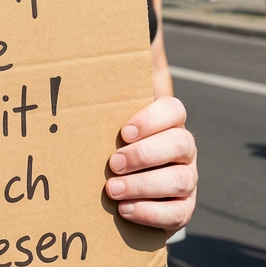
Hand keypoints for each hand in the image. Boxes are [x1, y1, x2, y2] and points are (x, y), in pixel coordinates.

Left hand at [105, 96, 196, 231]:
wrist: (121, 192)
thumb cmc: (109, 149)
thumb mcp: (107, 127)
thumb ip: (103, 106)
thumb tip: (77, 54)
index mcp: (168, 124)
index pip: (173, 111)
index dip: (151, 120)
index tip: (124, 132)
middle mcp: (183, 149)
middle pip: (179, 144)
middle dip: (144, 155)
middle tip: (113, 164)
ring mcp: (187, 179)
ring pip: (180, 179)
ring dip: (143, 185)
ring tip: (112, 190)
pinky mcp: (183, 208)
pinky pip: (177, 212)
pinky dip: (149, 212)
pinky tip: (124, 209)